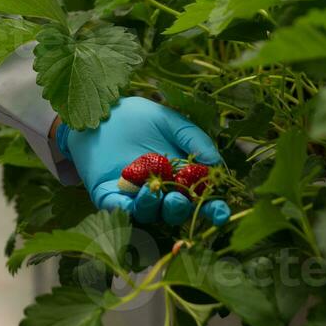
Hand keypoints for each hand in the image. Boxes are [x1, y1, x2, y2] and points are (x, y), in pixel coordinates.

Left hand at [56, 97, 231, 227]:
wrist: (103, 111)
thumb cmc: (140, 117)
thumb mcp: (170, 122)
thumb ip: (193, 138)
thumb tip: (216, 162)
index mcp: (180, 178)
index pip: (201, 199)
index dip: (213, 209)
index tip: (221, 213)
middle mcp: (161, 192)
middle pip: (175, 210)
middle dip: (179, 209)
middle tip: (179, 198)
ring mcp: (135, 196)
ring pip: (148, 212)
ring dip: (153, 207)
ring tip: (152, 192)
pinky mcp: (109, 195)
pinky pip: (117, 207)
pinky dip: (124, 208)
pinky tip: (129, 202)